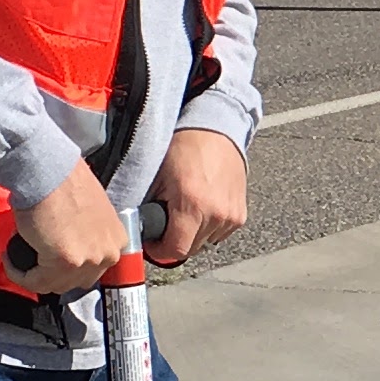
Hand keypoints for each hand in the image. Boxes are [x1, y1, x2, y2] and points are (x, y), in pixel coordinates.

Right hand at [8, 162, 132, 291]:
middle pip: (74, 281)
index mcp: (117, 241)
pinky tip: (10, 257)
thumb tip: (64, 248)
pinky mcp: (65, 262)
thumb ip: (84, 236)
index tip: (45, 261)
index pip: (90, 270)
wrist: (47, 170)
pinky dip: (18, 273)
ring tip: (17, 255)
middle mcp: (109, 253)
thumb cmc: (62, 182)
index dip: (64, 269)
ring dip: (31, 275)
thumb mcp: (88, 213)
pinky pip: (35, 282)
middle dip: (49, 274)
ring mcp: (89, 260)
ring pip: (54, 284)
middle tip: (30, 261)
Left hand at [149, 126, 248, 266]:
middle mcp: (216, 214)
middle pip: (191, 249)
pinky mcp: (241, 214)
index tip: (153, 242)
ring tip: (186, 211)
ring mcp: (231, 216)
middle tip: (166, 223)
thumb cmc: (184, 148)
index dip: (160, 251)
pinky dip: (209, 226)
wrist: (216, 130)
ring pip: (206, 242)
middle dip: (175, 241)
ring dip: (194, 234)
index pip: (176, 250)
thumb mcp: (157, 177)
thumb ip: (148, 208)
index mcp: (193, 206)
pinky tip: (202, 207)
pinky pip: (220, 233)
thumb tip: (139, 230)